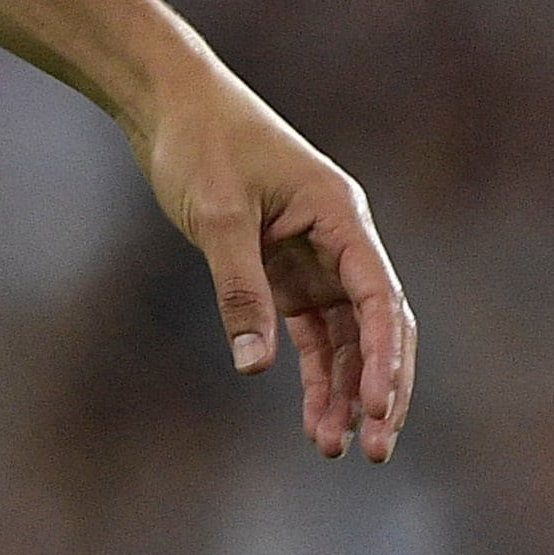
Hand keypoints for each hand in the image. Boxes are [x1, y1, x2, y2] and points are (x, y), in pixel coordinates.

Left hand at [136, 76, 413, 461]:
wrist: (168, 105)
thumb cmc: (198, 144)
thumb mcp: (217, 216)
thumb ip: (239, 289)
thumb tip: (254, 366)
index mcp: (341, 216)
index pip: (380, 298)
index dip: (385, 358)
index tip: (378, 409)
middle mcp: (340, 240)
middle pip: (379, 327)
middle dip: (380, 388)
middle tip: (375, 449)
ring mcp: (315, 259)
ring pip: (347, 338)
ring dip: (345, 391)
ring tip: (334, 447)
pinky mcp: (284, 272)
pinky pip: (313, 333)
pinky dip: (314, 374)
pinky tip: (315, 418)